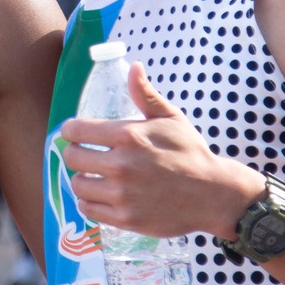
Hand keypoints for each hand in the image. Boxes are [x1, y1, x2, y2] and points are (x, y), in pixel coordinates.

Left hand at [60, 63, 258, 239]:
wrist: (213, 193)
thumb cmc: (190, 152)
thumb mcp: (170, 118)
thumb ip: (145, 94)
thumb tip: (133, 66)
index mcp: (127, 135)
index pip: (75, 130)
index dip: (71, 131)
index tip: (75, 134)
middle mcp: (121, 164)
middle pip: (72, 158)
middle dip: (75, 154)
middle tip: (86, 156)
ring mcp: (122, 194)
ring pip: (78, 185)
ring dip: (82, 179)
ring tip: (94, 176)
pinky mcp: (126, 218)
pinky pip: (88, 209)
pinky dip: (90, 202)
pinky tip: (101, 195)